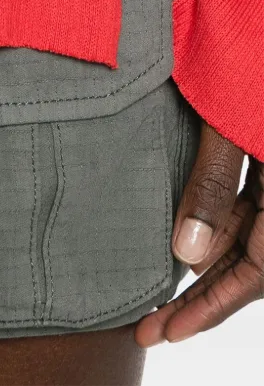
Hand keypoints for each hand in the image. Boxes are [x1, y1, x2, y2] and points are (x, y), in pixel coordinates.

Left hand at [136, 122, 262, 344]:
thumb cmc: (239, 68)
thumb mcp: (224, 125)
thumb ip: (211, 184)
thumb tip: (186, 253)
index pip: (257, 274)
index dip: (213, 307)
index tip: (171, 331)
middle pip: (248, 265)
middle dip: (200, 300)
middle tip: (147, 328)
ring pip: (242, 241)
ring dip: (203, 270)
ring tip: (156, 299)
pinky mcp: (260, 163)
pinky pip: (241, 212)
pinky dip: (213, 236)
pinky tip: (181, 253)